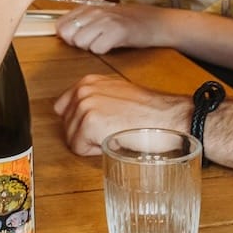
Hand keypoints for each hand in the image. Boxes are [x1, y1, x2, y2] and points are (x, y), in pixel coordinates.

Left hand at [53, 74, 188, 156]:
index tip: (99, 126)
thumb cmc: (149, 112)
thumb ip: (96, 99)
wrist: (169, 118)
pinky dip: (94, 151)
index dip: (80, 123)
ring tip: (114, 134)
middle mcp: (83, 90)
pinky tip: (113, 141)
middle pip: (66, 125)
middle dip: (85, 134)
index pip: (63, 108)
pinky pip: (79, 148)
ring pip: (71, 139)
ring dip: (91, 143)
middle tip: (111, 131)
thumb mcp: (118, 95)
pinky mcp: (90, 123)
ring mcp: (85, 105)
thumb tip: (82, 116)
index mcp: (88, 81)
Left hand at [55, 3, 163, 54]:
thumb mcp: (101, 18)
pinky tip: (113, 45)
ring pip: (81, 42)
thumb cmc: (127, 22)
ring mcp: (106, 19)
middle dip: (77, 44)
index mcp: (88, 8)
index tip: (79, 39)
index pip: (60, 25)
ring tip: (104, 42)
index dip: (67, 37)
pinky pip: (98, 48)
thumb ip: (81, 23)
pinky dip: (104, 51)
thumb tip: (60, 34)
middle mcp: (95, 11)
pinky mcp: (118, 30)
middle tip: (94, 42)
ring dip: (91, 48)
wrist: (156, 22)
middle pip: (68, 35)